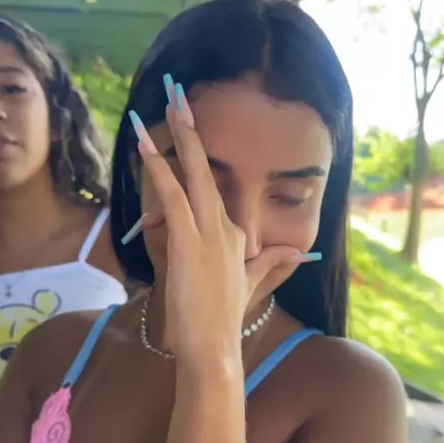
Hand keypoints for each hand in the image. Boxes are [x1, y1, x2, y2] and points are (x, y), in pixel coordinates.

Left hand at [131, 81, 308, 365]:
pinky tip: (145, 147)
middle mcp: (224, 227)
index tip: (187, 129)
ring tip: (166, 104)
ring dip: (179, 137)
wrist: (214, 347)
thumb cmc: (223, 320)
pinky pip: (173, 196)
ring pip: (193, 175)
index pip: (214, 190)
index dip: (198, 159)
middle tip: (179, 94)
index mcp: (234, 235)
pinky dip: (160, 170)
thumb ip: (270, 263)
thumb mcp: (251, 285)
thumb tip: (297, 254)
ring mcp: (207, 232)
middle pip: (208, 170)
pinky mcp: (188, 240)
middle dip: (193, 130)